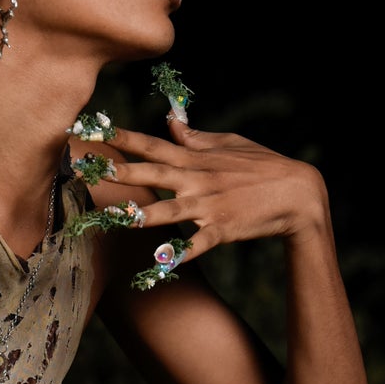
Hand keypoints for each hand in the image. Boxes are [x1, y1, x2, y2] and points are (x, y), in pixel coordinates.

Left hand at [101, 112, 330, 265]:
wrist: (298, 193)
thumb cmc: (263, 166)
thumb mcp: (228, 144)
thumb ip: (194, 137)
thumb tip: (169, 120)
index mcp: (195, 159)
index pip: (151, 144)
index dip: (121, 137)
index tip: (94, 129)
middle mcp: (197, 180)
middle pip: (150, 174)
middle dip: (117, 170)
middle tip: (86, 167)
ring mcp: (209, 206)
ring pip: (169, 210)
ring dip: (141, 213)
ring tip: (115, 215)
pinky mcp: (222, 230)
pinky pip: (197, 244)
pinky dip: (181, 254)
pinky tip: (161, 263)